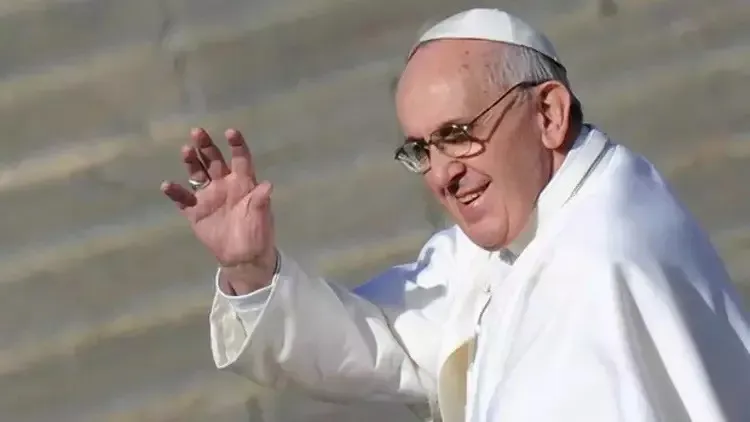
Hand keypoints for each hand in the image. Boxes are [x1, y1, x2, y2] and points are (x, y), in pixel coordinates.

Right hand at [160, 128, 276, 293]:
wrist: (243, 257)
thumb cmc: (257, 233)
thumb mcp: (262, 217)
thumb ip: (261, 200)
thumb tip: (268, 185)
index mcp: (243, 182)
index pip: (240, 159)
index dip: (236, 145)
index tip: (230, 132)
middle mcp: (224, 184)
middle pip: (214, 160)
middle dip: (206, 146)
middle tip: (197, 132)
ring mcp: (208, 196)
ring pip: (197, 174)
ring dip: (191, 162)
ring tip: (186, 150)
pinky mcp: (195, 211)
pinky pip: (182, 199)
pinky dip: (175, 192)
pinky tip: (168, 185)